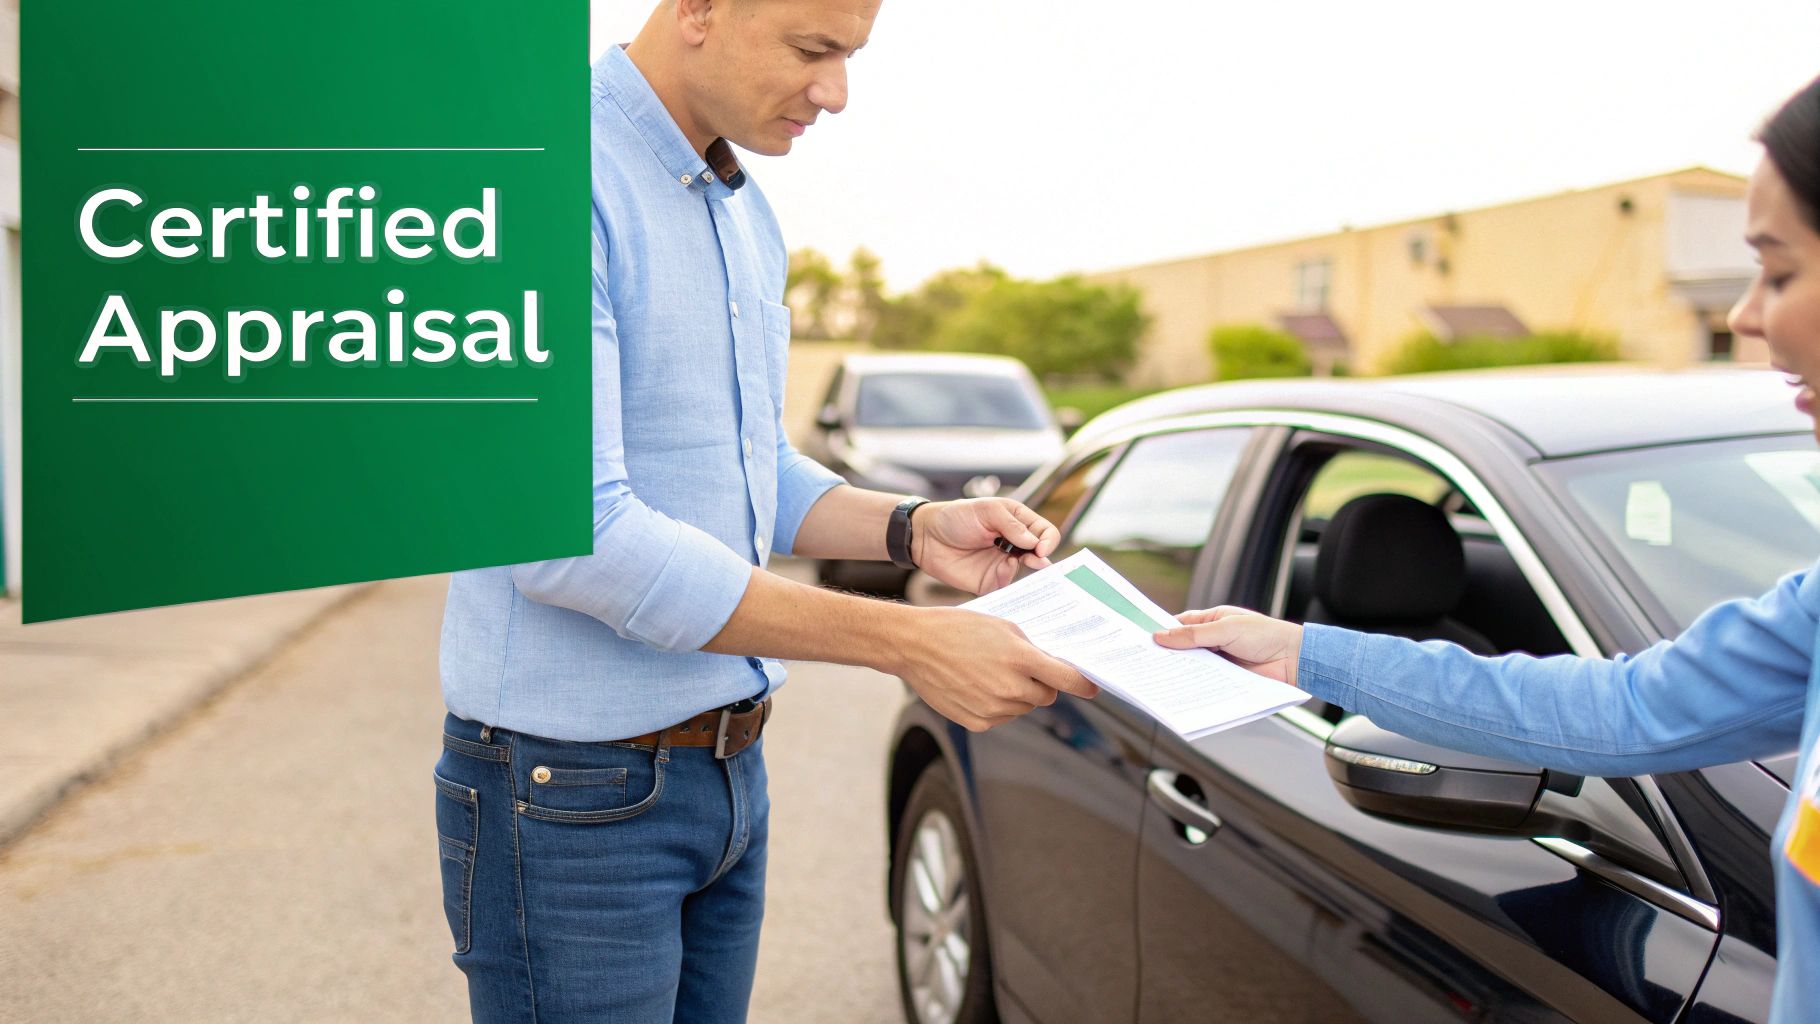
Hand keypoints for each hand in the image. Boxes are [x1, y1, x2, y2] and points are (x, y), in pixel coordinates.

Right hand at [893, 607, 1099, 730]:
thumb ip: (1031, 649)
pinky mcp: (977, 722)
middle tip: (1018, 668)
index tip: (1092, 688)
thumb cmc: (957, 628)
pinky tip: (975, 686)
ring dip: (1016, 695)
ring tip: (988, 673)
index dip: (1083, 685)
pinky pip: (1001, 717)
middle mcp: (1010, 688)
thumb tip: (1052, 666)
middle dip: (1039, 684)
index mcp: (1020, 659)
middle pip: (1045, 697)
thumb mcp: (1002, 626)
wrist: (915, 645)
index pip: (1066, 679)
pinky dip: (995, 706)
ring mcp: (993, 709)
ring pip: (1022, 708)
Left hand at [912, 498, 1059, 595]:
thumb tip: (1035, 543)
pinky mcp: (989, 582)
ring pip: (1026, 575)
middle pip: (1040, 556)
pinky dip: (1008, 580)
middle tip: (1035, 560)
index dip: (1048, 540)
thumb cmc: (956, 517)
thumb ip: (1012, 525)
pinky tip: (1000, 569)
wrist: (925, 536)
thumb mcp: (986, 510)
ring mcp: (1002, 564)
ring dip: (1023, 571)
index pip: (1046, 532)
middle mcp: (1014, 545)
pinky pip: (1006, 587)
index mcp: (1018, 523)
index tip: (1040, 548)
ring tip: (1010, 562)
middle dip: (1041, 559)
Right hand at [1152, 606, 1304, 685]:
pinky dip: (1194, 685)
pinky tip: (1181, 688)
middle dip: (1167, 653)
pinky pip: (1205, 682)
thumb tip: (1161, 636)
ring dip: (1179, 671)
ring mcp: (1220, 661)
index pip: (1181, 624)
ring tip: (1158, 677)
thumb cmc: (1266, 635)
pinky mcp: (1226, 679)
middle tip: (1145, 661)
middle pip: (1183, 647)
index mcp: (1213, 620)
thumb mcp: (1226, 628)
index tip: (1143, 639)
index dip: (1163, 631)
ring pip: (1192, 666)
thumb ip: (1194, 635)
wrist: (1294, 659)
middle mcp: (1214, 641)